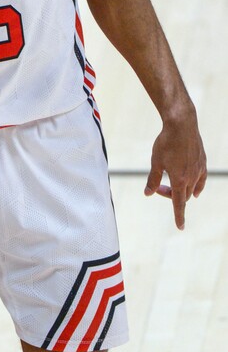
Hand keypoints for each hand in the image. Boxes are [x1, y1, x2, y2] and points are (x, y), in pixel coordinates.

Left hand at [144, 109, 206, 228]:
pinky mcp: (202, 161)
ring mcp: (199, 169)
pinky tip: (195, 188)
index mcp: (179, 179)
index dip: (179, 216)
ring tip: (171, 186)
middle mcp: (192, 177)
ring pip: (192, 188)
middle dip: (170, 195)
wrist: (182, 125)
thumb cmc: (166, 143)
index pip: (179, 204)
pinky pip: (201, 179)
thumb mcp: (155, 162)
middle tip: (157, 187)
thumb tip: (147, 193)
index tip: (180, 227)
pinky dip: (197, 186)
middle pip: (183, 195)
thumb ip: (153, 179)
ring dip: (182, 190)